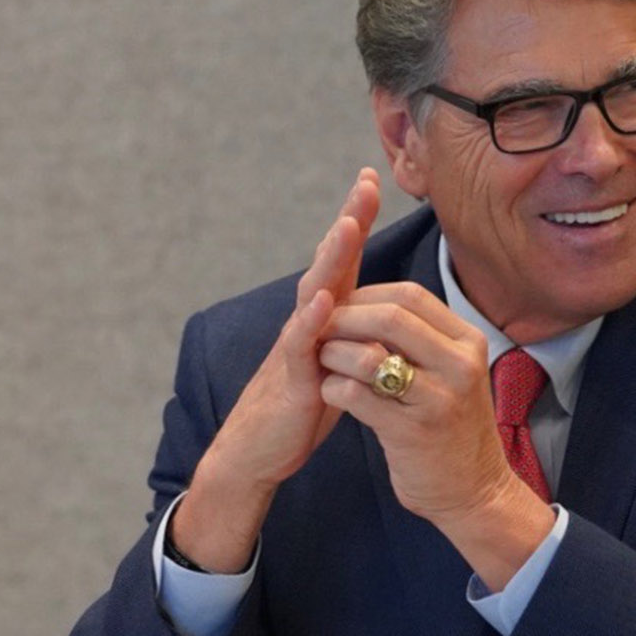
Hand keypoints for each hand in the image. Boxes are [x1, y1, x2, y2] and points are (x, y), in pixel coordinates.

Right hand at [170, 169, 382, 572]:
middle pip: (328, 265)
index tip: (372, 179)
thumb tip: (380, 313)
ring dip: (330, 261)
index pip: (342, 264)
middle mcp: (305, 326)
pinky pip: (300, 348)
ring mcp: (295, 351)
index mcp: (322, 323)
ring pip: (313, 297)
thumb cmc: (297, 413)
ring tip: (347, 226)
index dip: (355, 222)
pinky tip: (323, 301)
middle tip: (366, 182)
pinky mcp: (290, 383)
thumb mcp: (334, 366)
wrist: (254, 456)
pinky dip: (310, 322)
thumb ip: (350, 336)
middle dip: (347, 223)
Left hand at [316, 282, 554, 589]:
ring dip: (333, 353)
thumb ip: (418, 339)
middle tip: (317, 329)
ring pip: (369, 356)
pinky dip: (333, 388)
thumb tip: (367, 303)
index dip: (364, 295)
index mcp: (467, 342)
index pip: (409, 295)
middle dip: (342, 318)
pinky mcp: (413, 431)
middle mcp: (460, 364)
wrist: (474, 491)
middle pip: (389, 316)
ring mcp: (439, 398)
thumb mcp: (448, 373)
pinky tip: (329, 393)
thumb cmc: (448, 427)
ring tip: (320, 361)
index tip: (337, 307)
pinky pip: (357, 396)